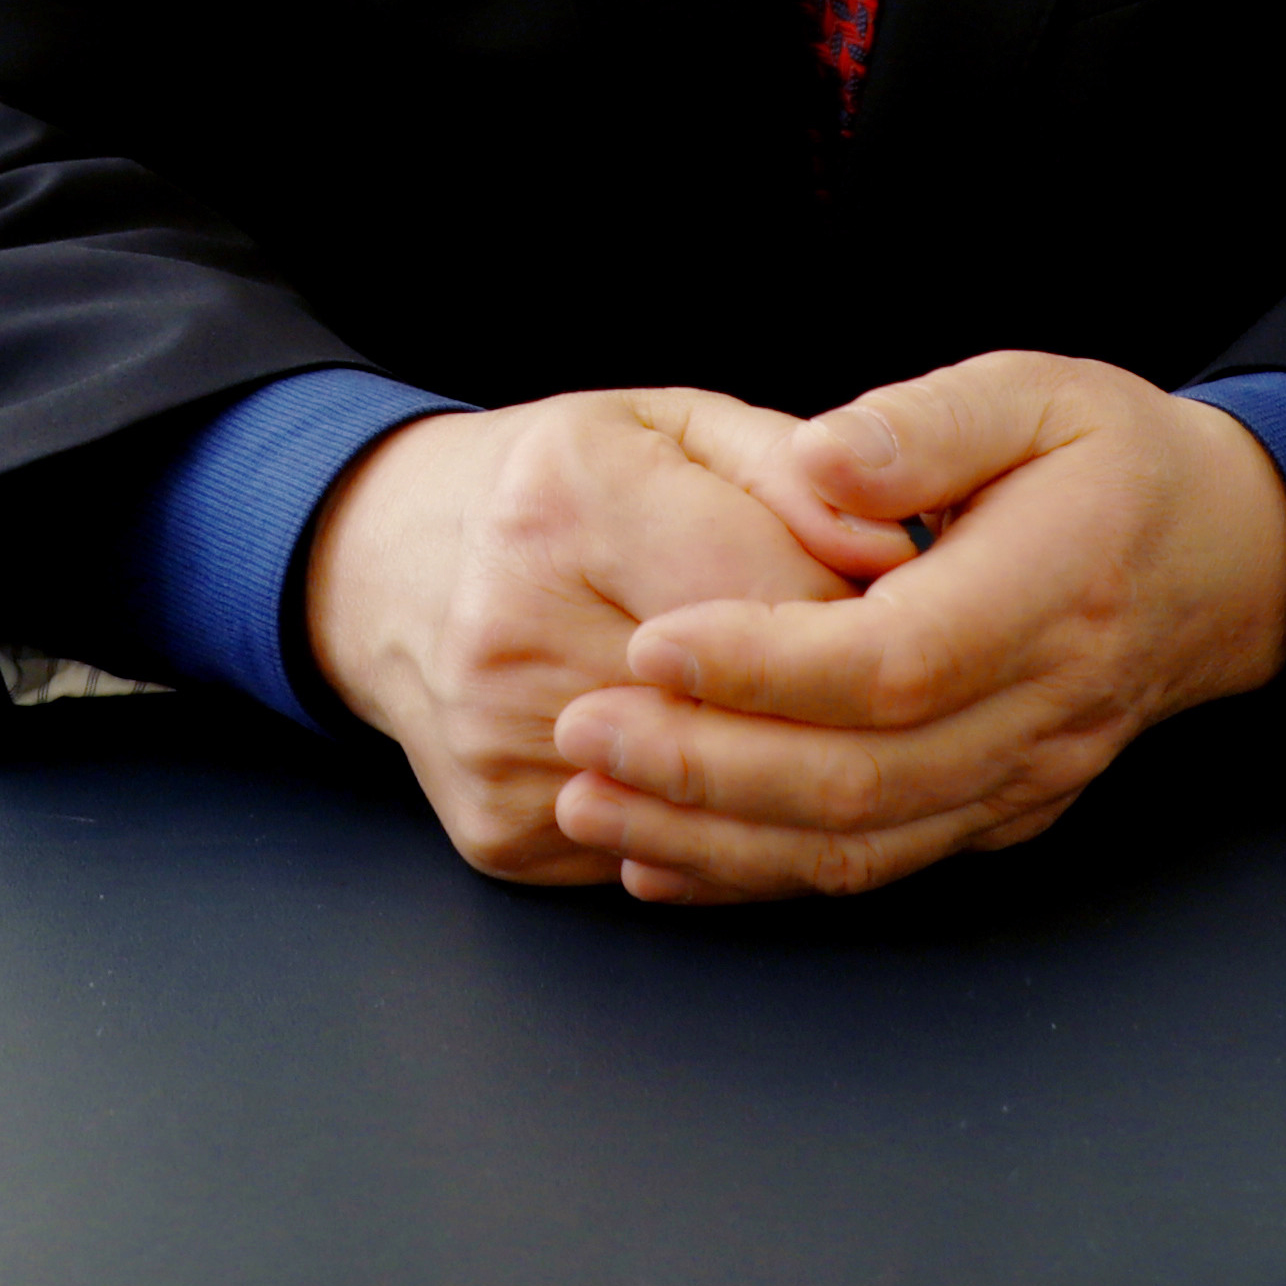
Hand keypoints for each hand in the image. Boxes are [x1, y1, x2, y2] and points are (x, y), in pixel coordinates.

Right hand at [301, 389, 899, 883]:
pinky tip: (707, 770)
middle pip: (747, 716)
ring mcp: (498, 745)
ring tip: (791, 725)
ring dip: (778, 778)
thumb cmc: (562, 488)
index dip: (864, 619)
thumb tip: (896, 555)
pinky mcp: (500, 829)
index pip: (775, 598)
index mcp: (571, 501)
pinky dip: (709, 824)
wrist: (390, 565)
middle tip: (862, 685)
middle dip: (834, 708)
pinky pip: (662, 856)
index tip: (895, 617)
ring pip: (712, 807)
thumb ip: (795, 476)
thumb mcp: (675, 429)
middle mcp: (513, 628)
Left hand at [547, 352, 1285, 903]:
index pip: (897, 657)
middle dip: (709, 766)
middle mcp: (1044, 707)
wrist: (1219, 560)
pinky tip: (662, 860)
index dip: (768, 663)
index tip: (650, 642)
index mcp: (1054, 589)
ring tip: (591, 802)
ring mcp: (1025, 777)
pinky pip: (878, 865)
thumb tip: (819, 457)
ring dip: (716, 837)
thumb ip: (926, 422)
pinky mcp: (998, 813)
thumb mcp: (1034, 392)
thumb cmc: (1108, 458)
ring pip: (864, 843)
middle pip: (867, 773)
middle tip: (584, 731)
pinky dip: (763, 873)